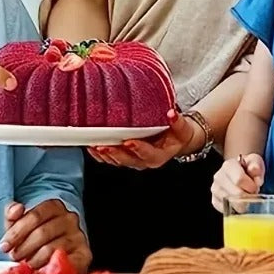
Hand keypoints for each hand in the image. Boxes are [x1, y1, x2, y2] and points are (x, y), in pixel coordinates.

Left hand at [0, 200, 90, 272]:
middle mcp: (69, 218)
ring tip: (25, 265)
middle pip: (42, 232)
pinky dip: (49, 269)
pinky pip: (66, 263)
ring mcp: (79, 236)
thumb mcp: (20, 223)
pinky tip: (39, 273)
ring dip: (33, 260)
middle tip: (13, 257)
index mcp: (54, 206)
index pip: (35, 215)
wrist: (56, 252)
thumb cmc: (33, 236)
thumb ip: (13, 213)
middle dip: (23, 247)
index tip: (4, 245)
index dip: (17, 231)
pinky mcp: (85, 255)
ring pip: (52, 249)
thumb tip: (16, 209)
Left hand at [87, 108, 203, 169]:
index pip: (147, 154)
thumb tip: (171, 113)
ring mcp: (133, 160)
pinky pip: (110, 158)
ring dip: (104, 154)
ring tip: (93, 145)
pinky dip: (100, 154)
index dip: (138, 149)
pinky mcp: (124, 156)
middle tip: (103, 145)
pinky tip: (91, 147)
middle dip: (114, 153)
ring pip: (116, 161)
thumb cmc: (177, 135)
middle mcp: (143, 161)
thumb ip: (177, 122)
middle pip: (127, 160)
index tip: (129, 142)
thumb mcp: (182, 128)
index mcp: (158, 155)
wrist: (174, 141)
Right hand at [211, 154, 264, 212]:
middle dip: (248, 197)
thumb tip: (254, 173)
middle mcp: (219, 177)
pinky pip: (226, 210)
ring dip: (243, 204)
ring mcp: (215, 189)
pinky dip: (236, 209)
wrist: (240, 171)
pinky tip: (240, 203)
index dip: (251, 186)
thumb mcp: (255, 162)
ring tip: (246, 198)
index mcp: (228, 166)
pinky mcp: (215, 200)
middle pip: (236, 194)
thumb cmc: (248, 168)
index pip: (239, 179)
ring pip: (231, 203)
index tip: (256, 187)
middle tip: (252, 194)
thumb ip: (256, 166)